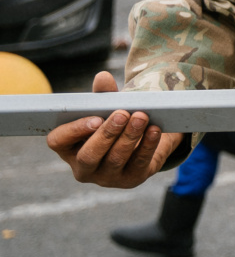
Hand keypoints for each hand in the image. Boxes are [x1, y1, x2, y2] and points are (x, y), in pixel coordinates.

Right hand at [45, 71, 185, 187]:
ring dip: (130, 137)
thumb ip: (103, 95)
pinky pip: (139, 164)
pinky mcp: (131, 179)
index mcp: (68, 148)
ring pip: (115, 159)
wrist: (142, 142)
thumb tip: (103, 77)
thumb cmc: (115, 124)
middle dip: (107, 134)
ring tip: (142, 117)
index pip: (58, 141)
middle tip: (123, 114)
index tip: (95, 118)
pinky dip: (148, 146)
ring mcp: (106, 177)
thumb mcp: (107, 109)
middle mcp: (83, 167)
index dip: (74, 130)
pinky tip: (155, 130)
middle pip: (89, 155)